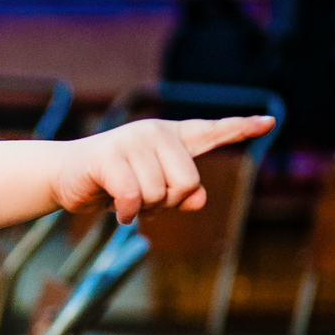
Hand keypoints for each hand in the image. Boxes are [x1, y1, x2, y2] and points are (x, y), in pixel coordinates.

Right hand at [52, 116, 275, 223]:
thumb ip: (182, 194)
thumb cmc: (113, 184)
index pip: (212, 131)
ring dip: (144, 209)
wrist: (66, 177)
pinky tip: (118, 212)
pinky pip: (133, 197)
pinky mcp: (109, 157)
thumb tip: (198, 199)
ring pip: (159, 194)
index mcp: (171, 138)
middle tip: (147, 202)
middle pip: (188, 181)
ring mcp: (131, 142)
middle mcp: (155, 133)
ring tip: (127, 201)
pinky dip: (126, 213)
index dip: (241, 128)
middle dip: (169, 202)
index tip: (269, 122)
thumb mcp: (154, 191)